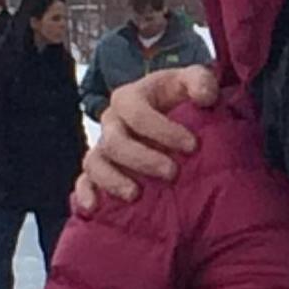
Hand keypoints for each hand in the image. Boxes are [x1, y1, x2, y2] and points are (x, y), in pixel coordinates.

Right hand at [70, 64, 216, 212]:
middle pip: (115, 141)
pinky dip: (85, 194)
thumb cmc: (181, 100)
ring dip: (113, 180)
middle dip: (143, 159)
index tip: (192, 146)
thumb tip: (204, 96)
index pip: (136, 112)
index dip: (162, 129)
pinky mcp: (100, 172)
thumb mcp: (193, 82)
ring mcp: (104, 149)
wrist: (175, 122)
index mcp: (130, 98)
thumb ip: (201, 81)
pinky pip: (84, 183)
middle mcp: (112, 123)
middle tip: (172, 173)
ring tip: (135, 195)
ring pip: (95, 163)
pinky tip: (94, 208)